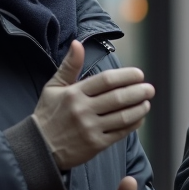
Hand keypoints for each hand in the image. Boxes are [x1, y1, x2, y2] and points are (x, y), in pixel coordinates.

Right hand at [32, 40, 155, 169]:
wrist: (39, 147)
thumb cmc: (48, 114)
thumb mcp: (54, 87)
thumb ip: (70, 66)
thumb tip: (77, 43)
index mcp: (74, 93)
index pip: (107, 80)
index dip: (126, 76)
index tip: (139, 74)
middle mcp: (83, 110)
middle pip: (118, 98)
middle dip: (138, 92)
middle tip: (149, 88)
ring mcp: (90, 128)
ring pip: (123, 116)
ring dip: (139, 108)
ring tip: (146, 102)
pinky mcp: (96, 144)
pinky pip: (120, 132)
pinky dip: (133, 124)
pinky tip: (139, 117)